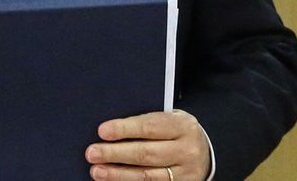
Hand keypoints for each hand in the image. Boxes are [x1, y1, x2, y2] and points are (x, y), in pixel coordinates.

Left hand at [86, 110, 209, 180]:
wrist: (204, 154)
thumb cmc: (178, 133)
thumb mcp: (171, 120)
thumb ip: (148, 123)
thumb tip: (112, 130)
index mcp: (183, 126)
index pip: (150, 127)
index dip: (125, 129)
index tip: (103, 131)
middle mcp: (187, 150)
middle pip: (146, 153)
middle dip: (115, 153)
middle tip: (92, 152)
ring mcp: (184, 173)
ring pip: (146, 176)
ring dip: (118, 174)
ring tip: (97, 171)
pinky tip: (114, 180)